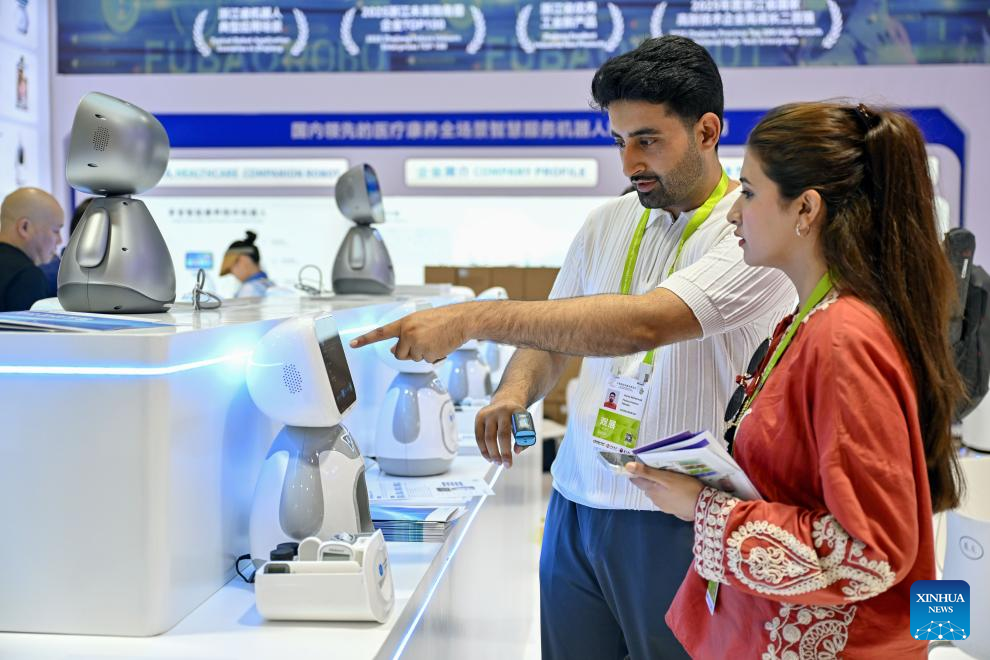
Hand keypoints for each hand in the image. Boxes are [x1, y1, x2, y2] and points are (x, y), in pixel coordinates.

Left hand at [349, 303, 474, 361]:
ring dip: (424, 353)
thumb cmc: (442, 319)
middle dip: (410, 352)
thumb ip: (404, 335)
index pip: (381, 332)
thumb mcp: (419, 323)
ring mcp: (417, 343)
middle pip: (400, 354)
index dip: (365, 339)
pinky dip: (434, 356)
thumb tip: (394, 351)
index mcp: (404, 323)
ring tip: (435, 340)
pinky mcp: (428, 353)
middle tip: (425, 340)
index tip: (352, 344)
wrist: (460, 320)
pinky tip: (441, 345)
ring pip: (414, 359)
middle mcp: (408, 333)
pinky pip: (426, 361)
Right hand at [474, 394, 529, 467]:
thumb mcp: (526, 425)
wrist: (506, 402)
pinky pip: (479, 437)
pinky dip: (483, 449)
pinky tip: (489, 457)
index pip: (518, 428)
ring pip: (488, 437)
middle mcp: (501, 410)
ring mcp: (489, 413)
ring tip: (497, 462)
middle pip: (502, 434)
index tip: (516, 454)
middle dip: (503, 452)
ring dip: (492, 453)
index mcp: (516, 411)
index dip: (517, 442)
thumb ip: (524, 439)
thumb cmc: (517, 418)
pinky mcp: (479, 417)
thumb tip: (516, 451)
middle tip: (506, 464)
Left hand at [626, 463, 704, 521]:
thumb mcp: (666, 477)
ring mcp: (663, 506)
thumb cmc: (684, 488)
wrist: (703, 506)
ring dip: (658, 486)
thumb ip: (647, 472)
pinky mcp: (672, 509)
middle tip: (658, 468)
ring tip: (668, 478)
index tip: (640, 463)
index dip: (635, 472)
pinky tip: (675, 489)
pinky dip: (666, 492)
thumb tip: (627, 466)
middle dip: (648, 478)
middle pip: (646, 486)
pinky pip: (664, 498)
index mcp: (651, 489)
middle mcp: (654, 499)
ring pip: (655, 492)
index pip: (636, 480)